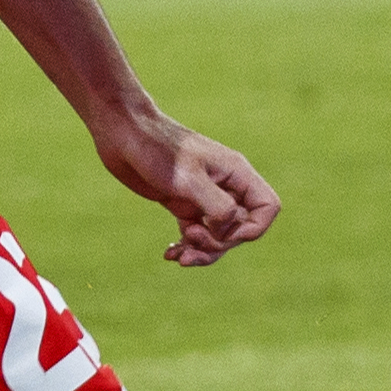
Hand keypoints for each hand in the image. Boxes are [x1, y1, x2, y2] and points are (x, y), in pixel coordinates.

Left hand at [89, 107, 280, 266]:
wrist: (123, 134)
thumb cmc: (156, 149)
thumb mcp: (189, 179)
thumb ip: (216, 206)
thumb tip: (226, 231)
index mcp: (236, 173)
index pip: (267, 207)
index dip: (253, 228)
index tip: (225, 233)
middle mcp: (224, 186)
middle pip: (241, 227)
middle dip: (219, 242)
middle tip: (191, 236)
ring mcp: (204, 196)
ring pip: (218, 235)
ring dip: (203, 251)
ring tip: (180, 256)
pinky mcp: (183, 203)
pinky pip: (196, 233)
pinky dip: (186, 246)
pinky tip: (169, 253)